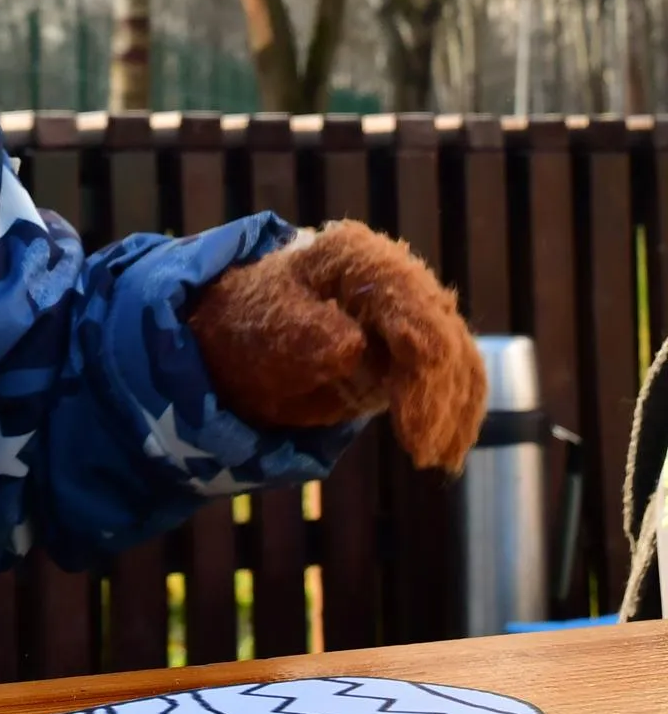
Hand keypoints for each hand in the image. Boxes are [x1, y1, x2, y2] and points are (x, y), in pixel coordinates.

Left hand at [186, 221, 486, 472]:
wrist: (254, 329)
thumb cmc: (258, 326)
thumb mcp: (268, 330)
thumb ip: (306, 335)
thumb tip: (353, 345)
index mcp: (354, 256)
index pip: (407, 310)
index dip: (420, 372)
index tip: (413, 429)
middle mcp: (395, 268)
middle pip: (441, 334)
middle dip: (437, 398)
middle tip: (423, 455)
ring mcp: (413, 300)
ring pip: (457, 354)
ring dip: (454, 408)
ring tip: (439, 458)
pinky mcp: (423, 333)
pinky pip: (457, 366)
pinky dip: (459, 405)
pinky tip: (451, 445)